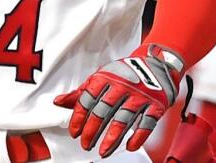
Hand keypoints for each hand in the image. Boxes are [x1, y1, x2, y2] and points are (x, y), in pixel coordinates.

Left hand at [53, 44, 183, 157]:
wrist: (156, 64)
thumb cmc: (124, 73)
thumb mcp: (101, 78)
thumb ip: (81, 92)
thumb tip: (59, 102)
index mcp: (104, 78)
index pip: (87, 100)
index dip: (79, 118)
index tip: (74, 133)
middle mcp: (121, 86)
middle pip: (103, 112)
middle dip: (92, 131)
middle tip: (85, 144)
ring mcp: (140, 96)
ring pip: (123, 120)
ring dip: (112, 138)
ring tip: (103, 151)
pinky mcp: (156, 105)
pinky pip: (146, 123)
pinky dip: (138, 137)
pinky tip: (129, 146)